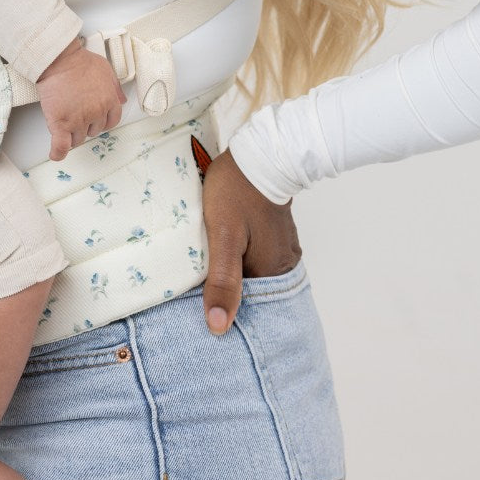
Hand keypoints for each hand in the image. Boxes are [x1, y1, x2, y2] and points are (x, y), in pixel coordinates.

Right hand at [36, 40, 126, 160]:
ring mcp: (78, 120)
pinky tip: (56, 153)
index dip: (102, 122)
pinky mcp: (60, 123)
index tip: (95, 120)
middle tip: (75, 113)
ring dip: (71, 134)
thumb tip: (121, 100)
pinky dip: (58, 152)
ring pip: (77, 139)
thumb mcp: (105, 69)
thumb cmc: (79, 61)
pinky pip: (61, 146)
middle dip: (85, 125)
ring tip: (63, 122)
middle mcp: (96, 113)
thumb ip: (115, 87)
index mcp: (109, 100)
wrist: (59, 60)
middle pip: (93, 131)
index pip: (111, 122)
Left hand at [201, 147, 300, 334]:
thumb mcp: (223, 236)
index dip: (222, 305)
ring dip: (231, 273)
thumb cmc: (236, 192)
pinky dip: (238, 257)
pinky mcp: (274, 232)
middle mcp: (283, 265)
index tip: (197, 304)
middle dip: (226, 290)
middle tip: (196, 284)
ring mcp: (281, 247)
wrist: (257, 152)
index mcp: (272, 271)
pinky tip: (219, 251)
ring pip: (251, 272)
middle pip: (250, 290)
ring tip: (203, 269)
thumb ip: (222, 280)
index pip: (246, 306)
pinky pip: (255, 255)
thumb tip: (218, 327)